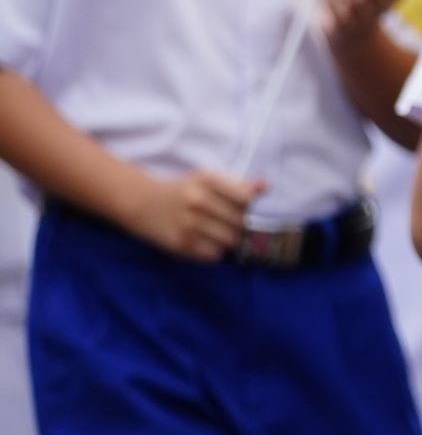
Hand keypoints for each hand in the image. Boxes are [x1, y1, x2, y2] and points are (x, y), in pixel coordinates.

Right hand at [134, 168, 264, 261]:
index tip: (240, 207)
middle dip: (239, 225)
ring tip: (216, 232)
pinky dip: (214, 251)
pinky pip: (214, 255)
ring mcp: (188, 223)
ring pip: (230, 241)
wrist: (142, 203)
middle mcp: (197, 201)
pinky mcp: (181, 243)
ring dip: (228, 240)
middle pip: (241, 222)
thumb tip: (266, 187)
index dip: (248, 207)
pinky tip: (205, 241)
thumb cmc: (182, 190)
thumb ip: (238, 184)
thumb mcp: (207, 179)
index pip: (246, 199)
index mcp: (207, 180)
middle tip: (227, 222)